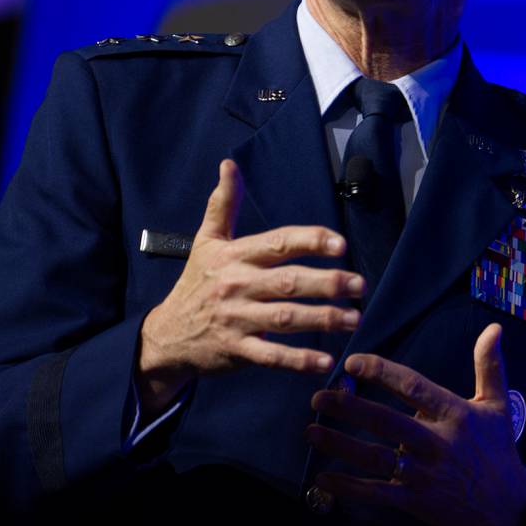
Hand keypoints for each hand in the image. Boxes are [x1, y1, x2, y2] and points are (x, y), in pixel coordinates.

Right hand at [136, 159, 363, 412]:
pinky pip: (271, 356)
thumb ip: (223, 204)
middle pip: (288, 282)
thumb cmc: (195, 283)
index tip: (341, 244)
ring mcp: (237, 320)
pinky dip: (299, 360)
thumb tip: (229, 164)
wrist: (165, 335)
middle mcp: (237, 286)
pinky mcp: (237, 351)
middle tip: (360, 285)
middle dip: (327, 282)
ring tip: (354, 319)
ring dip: (323, 319)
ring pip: (285, 318)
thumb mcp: (206, 241)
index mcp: (235, 256)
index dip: (310, 241)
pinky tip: (326, 361)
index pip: (278, 243)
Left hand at [306, 324, 525, 525]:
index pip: (413, 387)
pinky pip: (376, 493)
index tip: (354, 363)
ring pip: (376, 458)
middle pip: (386, 422)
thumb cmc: (498, 451)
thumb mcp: (497, 405)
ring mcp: (424, 474)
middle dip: (350, 409)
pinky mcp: (416, 501)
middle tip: (319, 397)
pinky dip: (348, 487)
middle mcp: (437, 442)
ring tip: (311, 432)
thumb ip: (490, 365)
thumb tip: (494, 328)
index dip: (382, 373)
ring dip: (340, 445)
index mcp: (455, 414)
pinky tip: (323, 479)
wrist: (508, 508)